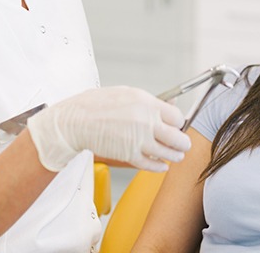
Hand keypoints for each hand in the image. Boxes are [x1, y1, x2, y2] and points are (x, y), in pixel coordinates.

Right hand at [27, 86, 190, 171]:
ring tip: (177, 155)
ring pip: (167, 153)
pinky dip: (159, 166)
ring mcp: (138, 140)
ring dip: (175, 155)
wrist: (75, 121)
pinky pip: (150, 164)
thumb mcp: (129, 93)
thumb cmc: (99, 104)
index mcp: (148, 104)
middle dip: (183, 142)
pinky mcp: (128, 155)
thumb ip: (152, 101)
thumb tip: (171, 106)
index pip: (177, 117)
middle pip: (177, 137)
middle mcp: (146, 122)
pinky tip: (162, 165)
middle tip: (184, 143)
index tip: (178, 125)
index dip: (179, 123)